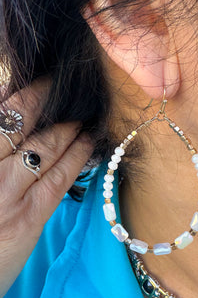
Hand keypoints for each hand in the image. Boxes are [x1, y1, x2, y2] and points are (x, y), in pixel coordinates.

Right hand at [0, 80, 93, 297]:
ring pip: (44, 146)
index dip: (23, 91)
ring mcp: (5, 195)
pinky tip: (89, 139)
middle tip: (65, 82)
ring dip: (68, 124)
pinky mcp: (28, 218)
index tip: (43, 78)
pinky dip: (77, 155)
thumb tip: (7, 103)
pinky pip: (59, 178)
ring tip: (85, 108)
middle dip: (46, 96)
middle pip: (19, 121)